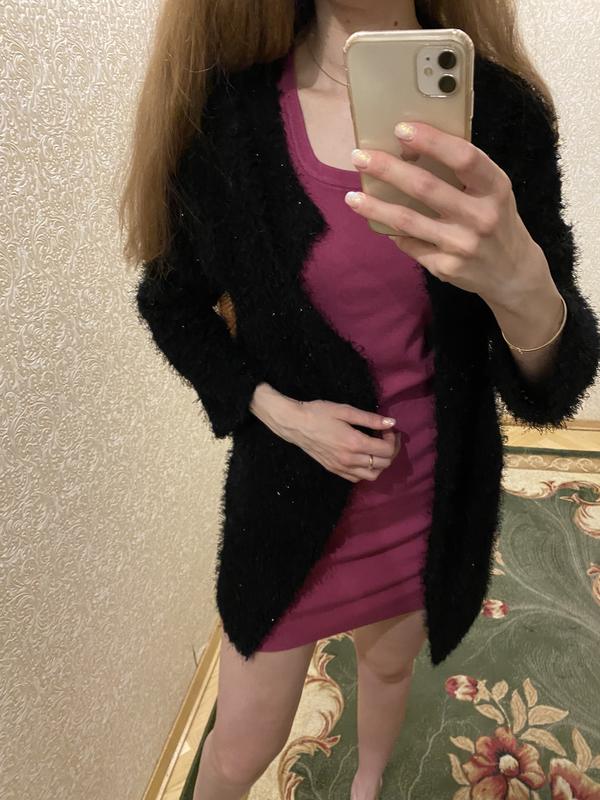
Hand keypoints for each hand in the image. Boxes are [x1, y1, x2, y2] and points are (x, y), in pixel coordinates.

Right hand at [250, 384, 400, 482]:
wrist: (295, 424)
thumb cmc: (319, 413)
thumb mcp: (345, 410)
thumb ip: (370, 418)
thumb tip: (391, 423)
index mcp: (355, 443)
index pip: (387, 450)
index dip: (393, 439)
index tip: (388, 428)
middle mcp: (350, 460)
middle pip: (383, 464)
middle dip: (391, 450)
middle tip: (387, 437)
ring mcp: (341, 468)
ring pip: (372, 475)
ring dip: (381, 464)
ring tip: (377, 449)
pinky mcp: (334, 470)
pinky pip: (357, 478)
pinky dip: (366, 471)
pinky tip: (364, 458)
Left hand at [345, 121, 552, 309]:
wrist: (513, 272)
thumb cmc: (496, 219)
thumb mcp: (493, 191)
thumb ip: (465, 172)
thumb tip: (411, 150)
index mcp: (496, 188)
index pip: (463, 157)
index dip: (431, 141)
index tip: (400, 129)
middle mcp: (481, 216)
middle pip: (426, 187)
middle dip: (388, 170)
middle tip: (359, 157)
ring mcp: (462, 245)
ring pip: (408, 221)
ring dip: (375, 207)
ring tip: (352, 196)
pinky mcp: (446, 268)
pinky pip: (410, 244)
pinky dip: (392, 232)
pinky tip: (378, 222)